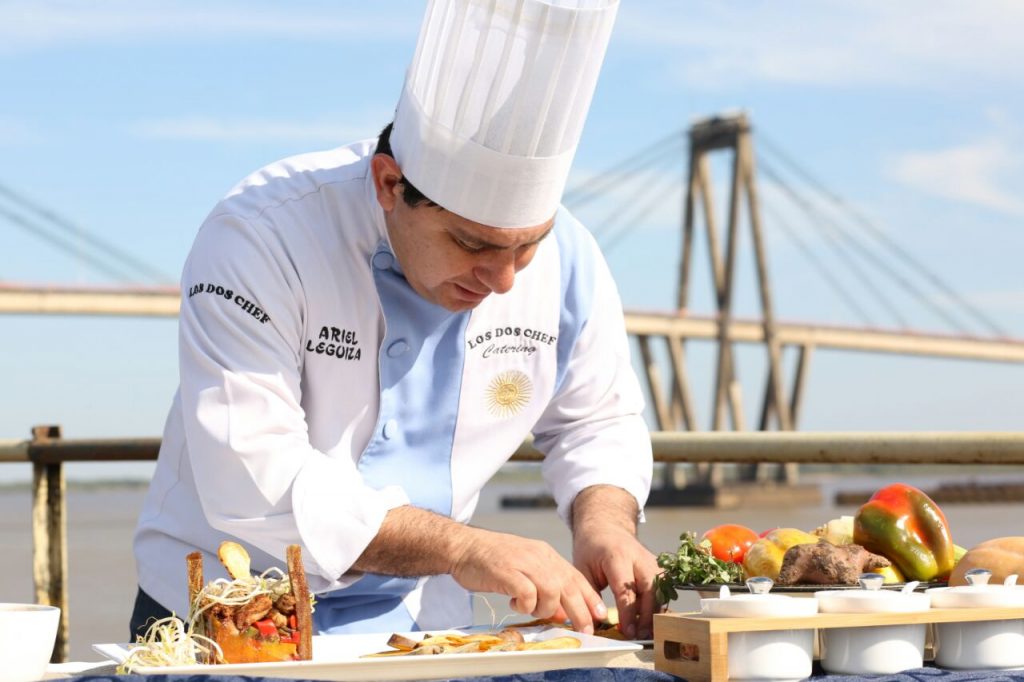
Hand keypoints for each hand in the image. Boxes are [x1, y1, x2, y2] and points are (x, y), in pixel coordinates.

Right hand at [448, 527, 606, 633]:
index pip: (575, 577)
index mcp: (545, 555)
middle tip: (585, 630)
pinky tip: (515, 604)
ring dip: (546, 608)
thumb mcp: (525, 568)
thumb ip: (544, 586)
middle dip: (580, 611)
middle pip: (568, 586)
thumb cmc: (493, 561)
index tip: (600, 615)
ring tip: (532, 610)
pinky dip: (526, 605)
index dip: (590, 597)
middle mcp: (538, 556)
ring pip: (552, 590)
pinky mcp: (506, 571)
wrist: (464, 547)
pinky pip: (527, 593)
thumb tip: (562, 612)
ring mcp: (523, 562)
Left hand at [570, 485, 659, 639]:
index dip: (629, 613)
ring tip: (646, 631)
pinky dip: (659, 604)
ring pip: (661, 589)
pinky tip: (651, 619)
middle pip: (650, 589)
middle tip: (640, 635)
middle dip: (647, 615)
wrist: (605, 527)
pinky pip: (663, 587)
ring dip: (656, 611)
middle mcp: (638, 557)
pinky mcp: (657, 565)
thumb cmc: (591, 549)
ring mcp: (651, 560)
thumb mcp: (582, 569)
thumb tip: (595, 623)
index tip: (627, 632)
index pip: (626, 590)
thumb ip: (589, 595)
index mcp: (617, 556)